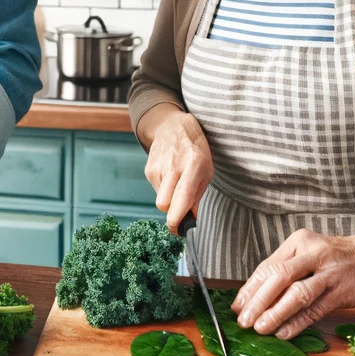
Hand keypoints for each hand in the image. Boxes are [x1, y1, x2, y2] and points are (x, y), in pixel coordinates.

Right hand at [142, 109, 214, 231]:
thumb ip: (198, 195)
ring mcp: (157, 168)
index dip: (177, 217)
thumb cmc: (195, 148)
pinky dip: (163, 189)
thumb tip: (191, 218)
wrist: (172, 126)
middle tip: (181, 210)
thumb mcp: (206, 170)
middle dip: (171, 211)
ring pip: (159, 198)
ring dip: (169, 199)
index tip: (177, 229)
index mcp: (192, 166)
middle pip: (163, 204)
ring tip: (177, 183)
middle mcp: (172, 167)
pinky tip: (170, 176)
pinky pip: (155, 190)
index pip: (181, 196)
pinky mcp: (148, 169)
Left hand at [231, 229, 354, 338]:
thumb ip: (286, 268)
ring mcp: (327, 273)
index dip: (250, 288)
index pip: (268, 266)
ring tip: (260, 328)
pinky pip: (315, 309)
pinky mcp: (340, 292)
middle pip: (279, 277)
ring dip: (276, 313)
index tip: (237, 305)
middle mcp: (311, 254)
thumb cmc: (333, 257)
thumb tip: (255, 295)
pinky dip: (297, 322)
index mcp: (298, 242)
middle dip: (258, 301)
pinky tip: (284, 332)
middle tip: (244, 320)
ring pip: (297, 294)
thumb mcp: (307, 252)